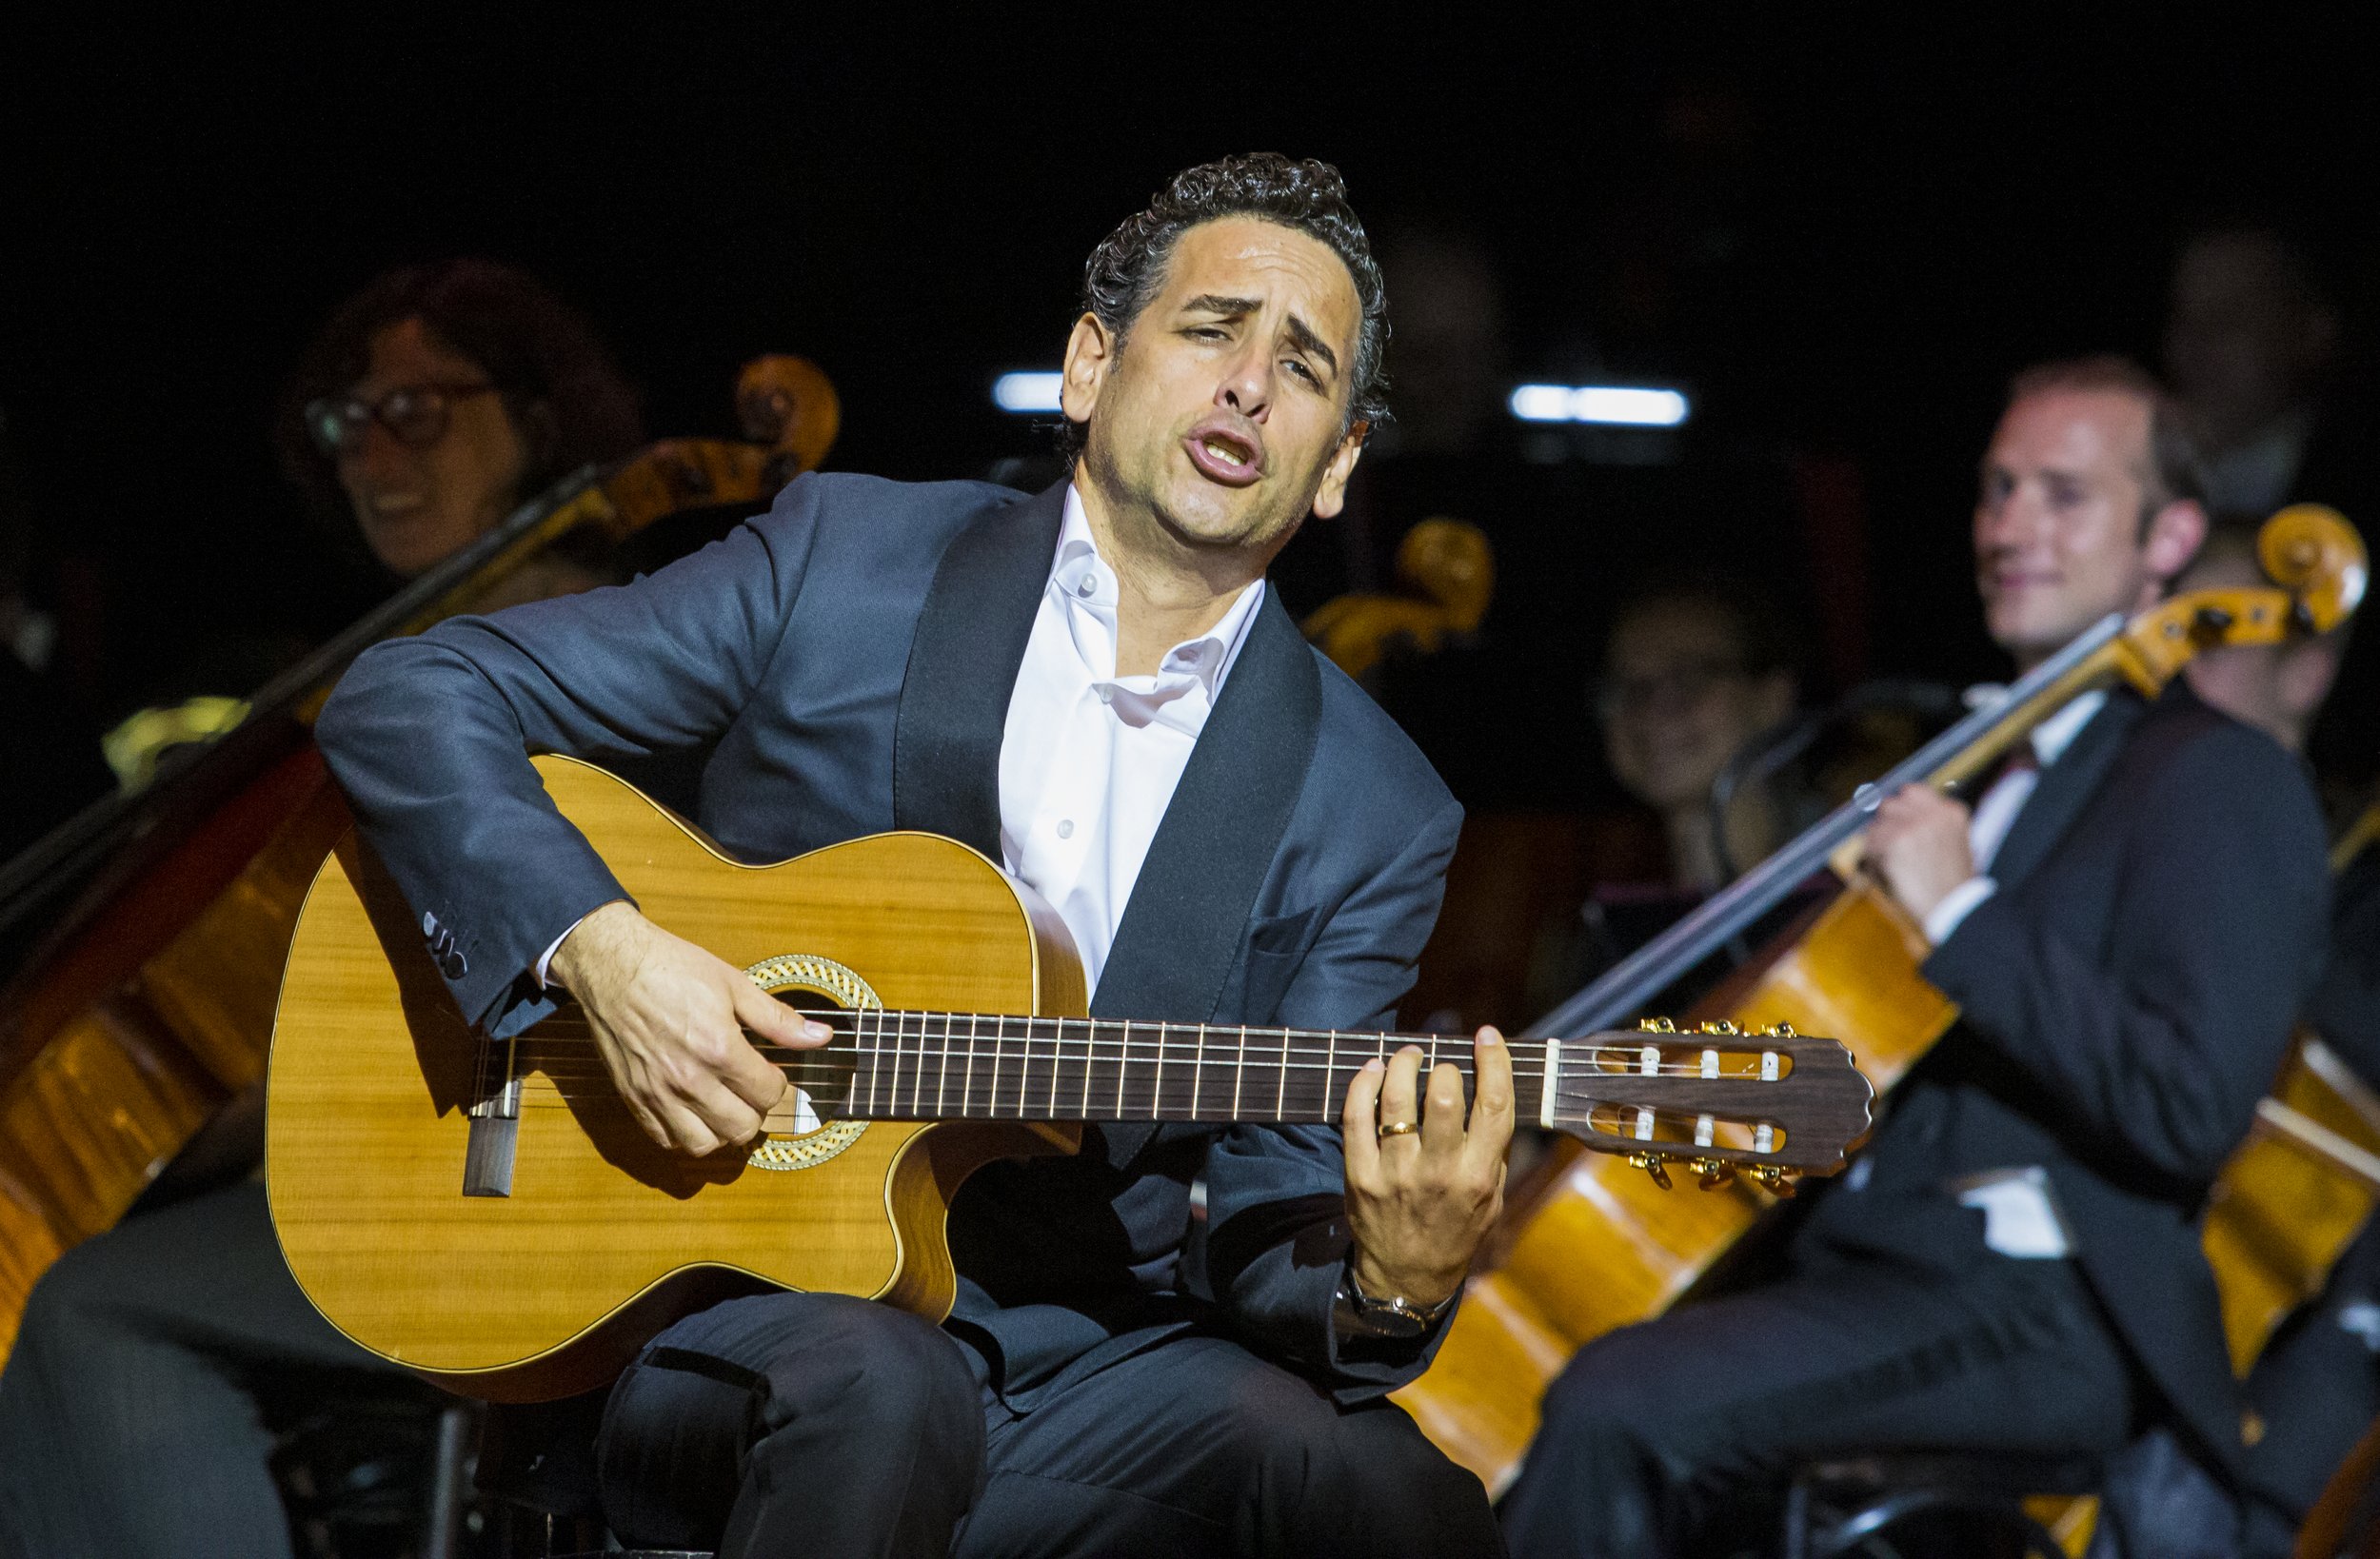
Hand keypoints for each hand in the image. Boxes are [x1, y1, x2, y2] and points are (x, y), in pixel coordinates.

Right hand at [548, 901, 826, 1155]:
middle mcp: (689, 1079)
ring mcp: (658, 1093)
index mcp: (719, 1048)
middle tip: (750, 1089)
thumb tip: (821, 1036)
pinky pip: (666, 1141)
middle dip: (756, 1111)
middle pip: (741, 1128)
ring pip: (704, 1145)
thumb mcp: (734, 984)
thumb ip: (778, 1019)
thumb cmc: (672, 968)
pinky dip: (685, 1135)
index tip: (770, 1070)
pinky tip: (693, 1112)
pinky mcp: (634, 1099)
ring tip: (724, 1105)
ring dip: (722, 1130)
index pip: (768, 1093)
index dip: (778, 1083)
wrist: (612, 965)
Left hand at [1340, 1029, 1514, 1311]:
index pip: (1494, 1105)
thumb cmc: (1456, 1231)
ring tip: (1407, 1056)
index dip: (1493, 1061)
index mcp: (1478, 1177)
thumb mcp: (1493, 1198)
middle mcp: (1439, 1174)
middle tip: (1440, 1064)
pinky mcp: (1360, 1176)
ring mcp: (1395, 1175)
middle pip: (1442, 1096)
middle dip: (1443, 1066)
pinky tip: (1372, 1071)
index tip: (1487, 1036)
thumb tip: (1491, 1088)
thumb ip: (1494, 1148)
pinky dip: (1362, 1084)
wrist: (1407, 1278)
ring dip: (1402, 1064)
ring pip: (1395, 1100)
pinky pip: (1355, 1117)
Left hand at [1862, 784, 1975, 924]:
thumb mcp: (1955, 844)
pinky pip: (1869, 847)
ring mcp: (1912, 825)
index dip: (1901, 810)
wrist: (1954, 908)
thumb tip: (1894, 816)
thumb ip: (1931, 825)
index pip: (1913, 792)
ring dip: (1878, 846)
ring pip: (1876, 826)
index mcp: (1951, 812)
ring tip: (1893, 867)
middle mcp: (1932, 813)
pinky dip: (1873, 864)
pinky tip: (1889, 876)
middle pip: (1890, 804)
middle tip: (1890, 847)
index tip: (1896, 824)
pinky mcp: (1894, 842)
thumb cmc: (1952, 884)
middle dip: (1886, 825)